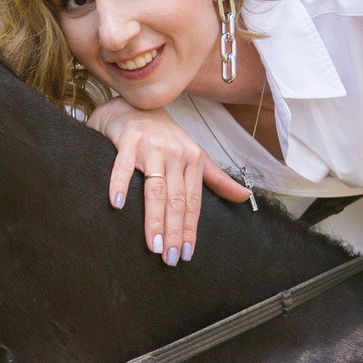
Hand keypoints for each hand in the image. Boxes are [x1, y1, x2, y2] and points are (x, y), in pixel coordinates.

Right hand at [87, 99, 252, 263]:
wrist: (135, 104)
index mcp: (192, 159)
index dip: (190, 229)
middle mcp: (174, 153)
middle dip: (174, 231)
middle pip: (176, 200)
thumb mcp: (194, 155)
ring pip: (154, 189)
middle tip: (169, 258)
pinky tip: (117, 205)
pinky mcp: (127, 139)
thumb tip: (244, 197)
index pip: (193, 202)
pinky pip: (122, 166)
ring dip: (154, 219)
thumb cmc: (164, 135)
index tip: (186, 254)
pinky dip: (119, 184)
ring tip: (153, 245)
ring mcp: (151, 146)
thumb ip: (216, 179)